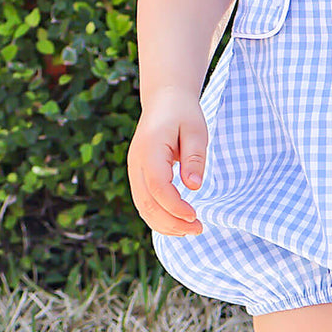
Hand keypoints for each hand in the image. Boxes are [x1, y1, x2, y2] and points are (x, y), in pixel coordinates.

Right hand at [127, 88, 208, 235]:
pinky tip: (178, 223)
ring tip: (190, 230)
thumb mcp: (195, 129)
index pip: (158, 187)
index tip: (195, 217)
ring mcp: (134, 170)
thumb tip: (194, 186)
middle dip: (171, 223)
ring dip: (164, 224)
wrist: (164, 100)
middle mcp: (135, 163)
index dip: (175, 207)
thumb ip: (194, 157)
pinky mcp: (138, 176)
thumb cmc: (183, 113)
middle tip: (198, 229)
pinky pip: (144, 202)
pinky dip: (159, 217)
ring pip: (142, 207)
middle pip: (146, 203)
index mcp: (149, 149)